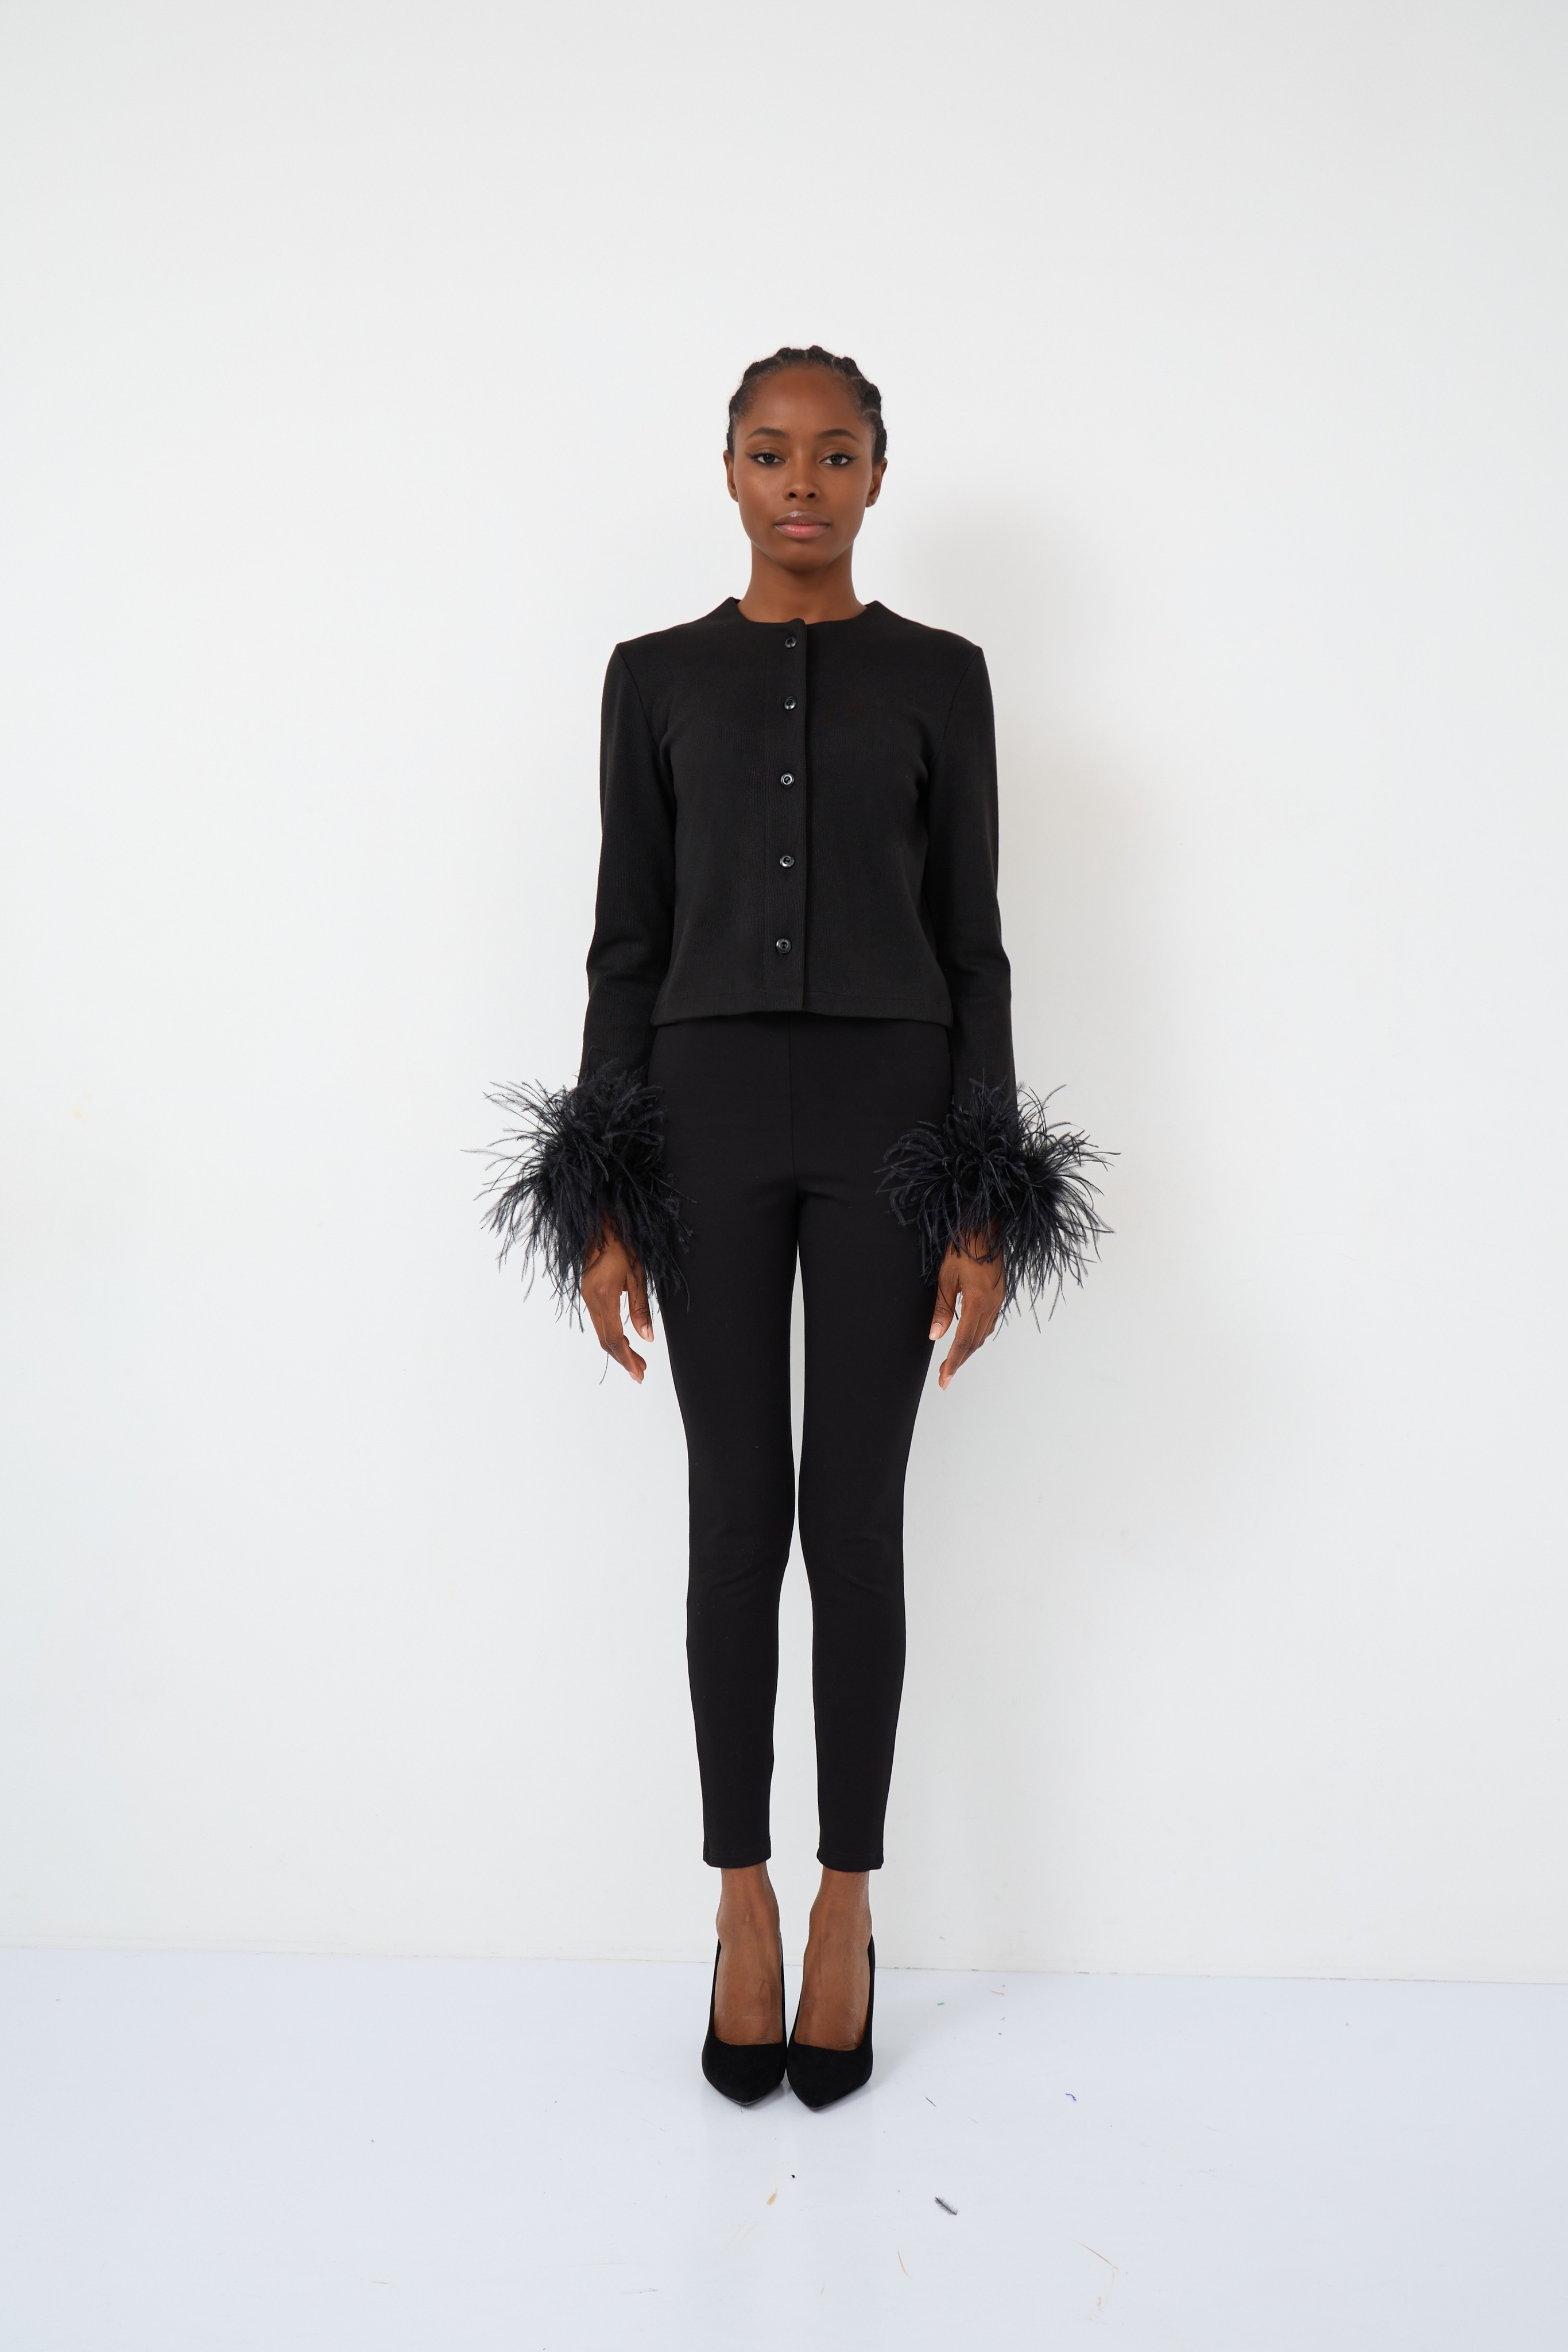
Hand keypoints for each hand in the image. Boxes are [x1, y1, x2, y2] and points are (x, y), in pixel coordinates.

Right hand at [580, 1228, 652, 1382]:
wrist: (601, 1223)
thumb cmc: (622, 1243)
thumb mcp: (638, 1274)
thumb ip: (641, 1308)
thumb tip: (647, 1337)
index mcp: (604, 1296)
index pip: (614, 1338)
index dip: (627, 1358)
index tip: (639, 1373)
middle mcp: (591, 1299)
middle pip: (605, 1340)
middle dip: (623, 1358)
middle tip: (640, 1373)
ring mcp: (587, 1296)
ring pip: (601, 1332)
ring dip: (618, 1348)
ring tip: (637, 1359)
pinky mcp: (588, 1292)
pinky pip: (599, 1321)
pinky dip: (611, 1334)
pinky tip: (624, 1338)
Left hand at [930, 1236, 1004, 1389]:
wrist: (985, 1226)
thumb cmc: (963, 1246)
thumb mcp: (946, 1278)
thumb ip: (942, 1309)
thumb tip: (935, 1336)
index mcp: (977, 1299)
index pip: (963, 1340)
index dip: (953, 1362)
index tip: (944, 1379)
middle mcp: (992, 1303)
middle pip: (975, 1342)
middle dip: (959, 1361)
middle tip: (945, 1376)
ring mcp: (998, 1299)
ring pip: (984, 1334)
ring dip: (968, 1350)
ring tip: (953, 1363)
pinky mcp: (999, 1295)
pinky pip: (989, 1323)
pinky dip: (977, 1336)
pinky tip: (968, 1340)